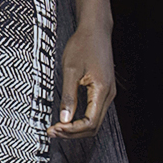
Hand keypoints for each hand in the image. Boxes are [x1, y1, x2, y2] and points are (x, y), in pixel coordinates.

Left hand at [48, 24, 115, 138]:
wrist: (95, 30)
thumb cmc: (83, 45)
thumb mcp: (70, 70)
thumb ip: (68, 96)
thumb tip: (64, 119)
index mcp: (102, 90)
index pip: (89, 122)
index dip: (72, 130)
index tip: (55, 128)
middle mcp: (109, 94)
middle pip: (93, 126)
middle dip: (73, 132)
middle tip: (53, 131)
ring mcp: (108, 93)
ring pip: (94, 121)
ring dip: (76, 127)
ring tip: (58, 127)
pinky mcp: (103, 90)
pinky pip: (94, 111)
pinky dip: (81, 119)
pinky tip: (67, 118)